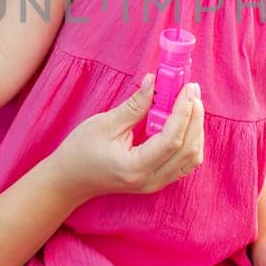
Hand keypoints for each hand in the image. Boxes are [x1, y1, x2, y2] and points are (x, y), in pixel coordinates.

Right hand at [47, 74, 204, 203]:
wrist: (69, 180)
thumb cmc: (80, 152)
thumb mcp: (104, 124)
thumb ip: (134, 105)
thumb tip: (155, 82)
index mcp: (135, 167)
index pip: (172, 140)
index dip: (184, 112)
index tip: (188, 88)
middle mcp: (150, 180)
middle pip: (188, 149)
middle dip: (195, 117)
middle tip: (192, 90)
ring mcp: (156, 183)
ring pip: (192, 158)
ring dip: (196, 128)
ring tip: (189, 102)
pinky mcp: (157, 180)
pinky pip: (185, 161)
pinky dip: (190, 139)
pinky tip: (184, 120)